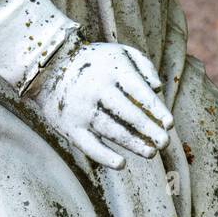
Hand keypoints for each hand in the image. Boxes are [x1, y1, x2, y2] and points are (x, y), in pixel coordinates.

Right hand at [28, 40, 173, 169]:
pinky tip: (121, 164)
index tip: (169, 123)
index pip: (138, 92)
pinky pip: (88, 145)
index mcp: (111, 70)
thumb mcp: (118, 52)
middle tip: (165, 142)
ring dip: (132, 143)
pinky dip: (104, 156)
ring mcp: (81, 109)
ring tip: (151, 153)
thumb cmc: (93, 61)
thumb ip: (143, 65)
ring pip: (111, 130)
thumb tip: (157, 88)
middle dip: (148, 129)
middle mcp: (96, 88)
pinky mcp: (69, 126)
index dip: (155, 109)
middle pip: (127, 113)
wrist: (47, 67)